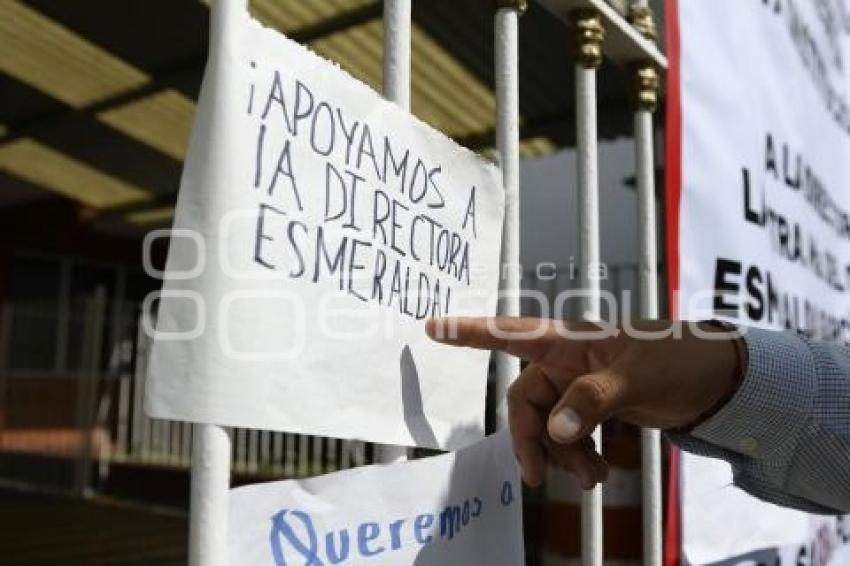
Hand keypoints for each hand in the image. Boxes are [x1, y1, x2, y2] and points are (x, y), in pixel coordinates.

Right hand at [425, 317, 743, 488]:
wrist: (715, 381)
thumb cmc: (678, 359)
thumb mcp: (636, 377)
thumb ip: (593, 400)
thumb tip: (557, 432)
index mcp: (570, 340)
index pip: (511, 333)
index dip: (470, 332)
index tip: (432, 328)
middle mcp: (567, 362)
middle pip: (527, 402)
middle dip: (532, 440)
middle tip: (539, 477)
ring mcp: (580, 387)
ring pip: (549, 426)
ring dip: (561, 456)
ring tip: (592, 478)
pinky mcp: (595, 409)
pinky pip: (571, 436)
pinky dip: (578, 456)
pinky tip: (598, 473)